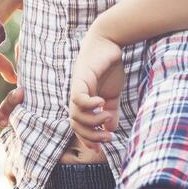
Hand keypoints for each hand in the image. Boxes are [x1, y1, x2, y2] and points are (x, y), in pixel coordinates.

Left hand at [68, 29, 123, 150]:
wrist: (109, 41)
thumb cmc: (109, 66)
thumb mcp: (112, 93)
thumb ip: (110, 110)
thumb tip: (110, 130)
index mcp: (83, 101)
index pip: (79, 126)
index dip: (88, 138)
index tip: (102, 147)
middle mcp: (77, 96)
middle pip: (75, 124)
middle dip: (90, 135)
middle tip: (107, 139)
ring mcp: (77, 87)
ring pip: (75, 114)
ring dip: (93, 121)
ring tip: (107, 118)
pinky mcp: (81, 78)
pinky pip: (78, 98)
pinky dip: (89, 105)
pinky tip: (101, 104)